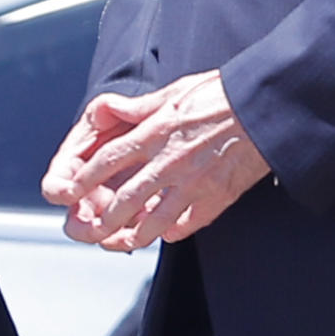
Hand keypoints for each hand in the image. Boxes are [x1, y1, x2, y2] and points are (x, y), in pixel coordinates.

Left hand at [43, 71, 269, 251]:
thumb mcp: (173, 92)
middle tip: (85, 229)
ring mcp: (194, 183)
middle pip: (126, 196)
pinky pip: (190, 223)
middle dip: (102, 216)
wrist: (265, 110)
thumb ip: (139, 107)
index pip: (109, 159)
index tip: (69, 190)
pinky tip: (163, 236)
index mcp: (155, 132)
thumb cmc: (219, 95)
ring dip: (132, 235)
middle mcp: (170, 161)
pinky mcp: (218, 198)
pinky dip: (173, 232)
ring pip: (155, 219)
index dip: (85, 178)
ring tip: (118, 243)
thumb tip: (109, 108)